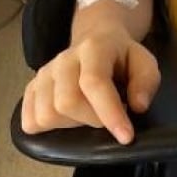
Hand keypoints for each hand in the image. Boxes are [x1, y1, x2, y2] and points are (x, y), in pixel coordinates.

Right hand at [20, 27, 160, 144]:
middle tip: (107, 116)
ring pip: (47, 115)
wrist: (96, 39)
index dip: (110, 113)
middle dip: (93, 120)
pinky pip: (30, 121)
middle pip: (67, 102)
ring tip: (88, 114)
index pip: (94, 83)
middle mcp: (63, 60)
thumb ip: (146, 82)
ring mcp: (44, 74)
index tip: (126, 137)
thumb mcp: (144, 62)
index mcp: (94, 49)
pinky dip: (50, 127)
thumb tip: (137, 106)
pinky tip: (68, 118)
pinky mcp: (31, 88)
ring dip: (72, 125)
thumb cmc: (121, 57)